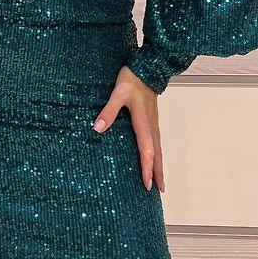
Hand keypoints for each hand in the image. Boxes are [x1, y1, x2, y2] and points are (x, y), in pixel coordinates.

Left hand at [92, 66, 164, 192]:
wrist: (148, 67)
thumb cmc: (133, 78)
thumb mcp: (118, 93)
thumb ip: (108, 111)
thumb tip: (98, 128)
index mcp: (143, 121)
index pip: (147, 150)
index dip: (147, 168)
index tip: (147, 184)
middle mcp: (151, 125)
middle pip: (157, 154)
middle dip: (158, 172)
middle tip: (159, 191)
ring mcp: (153, 122)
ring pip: (158, 148)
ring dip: (159, 165)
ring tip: (159, 180)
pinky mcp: (152, 119)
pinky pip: (156, 141)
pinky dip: (157, 154)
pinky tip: (154, 159)